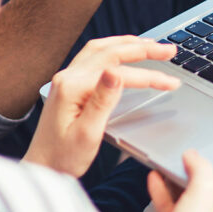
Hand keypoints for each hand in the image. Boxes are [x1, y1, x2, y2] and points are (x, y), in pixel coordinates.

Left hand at [25, 36, 179, 176]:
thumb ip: (102, 101)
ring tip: (152, 45)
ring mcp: (66, 78)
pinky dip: (114, 49)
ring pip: (101, 49)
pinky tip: (124, 51)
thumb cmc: (63, 158)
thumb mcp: (87, 134)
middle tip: (169, 50)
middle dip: (143, 49)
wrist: (41, 168)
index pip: (119, 73)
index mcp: (72, 88)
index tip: (171, 82)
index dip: (149, 76)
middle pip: (110, 52)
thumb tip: (116, 73)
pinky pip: (94, 56)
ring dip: (128, 44)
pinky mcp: (69, 84)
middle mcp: (67, 77)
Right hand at [138, 150, 212, 211]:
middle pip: (208, 191)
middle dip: (196, 173)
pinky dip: (163, 192)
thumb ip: (201, 169)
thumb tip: (194, 156)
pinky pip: (171, 208)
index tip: (211, 154)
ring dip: (176, 180)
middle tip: (187, 157)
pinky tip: (155, 179)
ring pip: (187, 199)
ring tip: (168, 164)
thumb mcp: (205, 193)